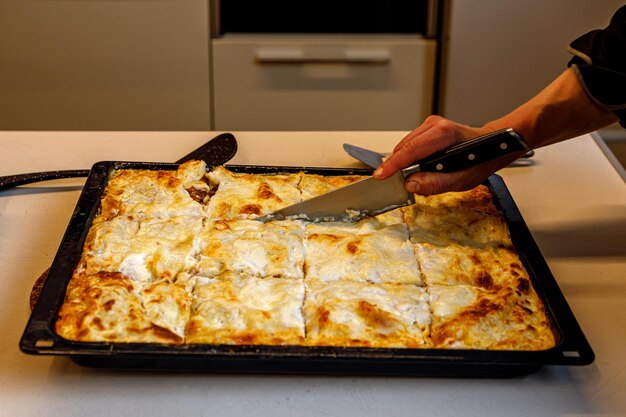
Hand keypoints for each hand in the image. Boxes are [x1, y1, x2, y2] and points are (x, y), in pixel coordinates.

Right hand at [373, 116, 519, 194]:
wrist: (491, 146)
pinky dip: (408, 157)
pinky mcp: (428, 128)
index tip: (380, 175)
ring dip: (403, 162)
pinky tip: (417, 166)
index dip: (393, 164)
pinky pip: (410, 144)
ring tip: (411, 175)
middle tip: (397, 183)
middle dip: (397, 166)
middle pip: (404, 148)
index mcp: (443, 135)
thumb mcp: (460, 179)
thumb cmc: (478, 160)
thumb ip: (435, 183)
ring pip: (404, 146)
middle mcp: (435, 125)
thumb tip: (411, 184)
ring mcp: (431, 125)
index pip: (410, 150)